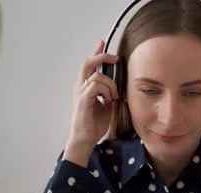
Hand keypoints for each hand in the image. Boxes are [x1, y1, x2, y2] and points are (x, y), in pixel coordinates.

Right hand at [63, 40, 118, 165]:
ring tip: (114, 97)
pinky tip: (109, 100)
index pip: (90, 65)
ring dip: (110, 84)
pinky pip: (95, 86)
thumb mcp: (107, 106)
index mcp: (86, 87)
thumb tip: (120, 86)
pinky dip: (106, 91)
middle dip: (102, 57)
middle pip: (88, 63)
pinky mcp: (82, 100)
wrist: (85, 139)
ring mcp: (80, 93)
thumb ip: (110, 94)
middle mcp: (81, 87)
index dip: (96, 53)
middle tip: (115, 58)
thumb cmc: (94, 124)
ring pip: (96, 76)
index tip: (103, 43)